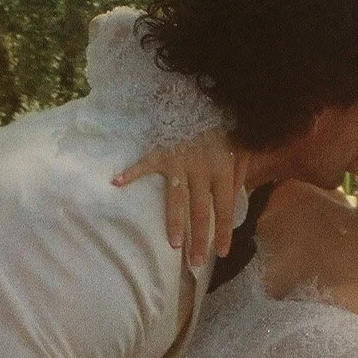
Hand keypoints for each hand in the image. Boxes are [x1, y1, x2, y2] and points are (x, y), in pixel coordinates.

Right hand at [113, 128, 243, 263]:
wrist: (201, 95)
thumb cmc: (222, 123)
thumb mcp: (240, 145)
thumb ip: (239, 171)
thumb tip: (238, 196)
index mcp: (222, 169)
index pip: (225, 208)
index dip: (224, 231)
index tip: (221, 253)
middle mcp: (201, 169)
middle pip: (201, 211)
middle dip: (199, 238)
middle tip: (196, 262)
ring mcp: (180, 161)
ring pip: (177, 198)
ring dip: (174, 222)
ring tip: (173, 244)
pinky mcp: (162, 151)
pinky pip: (145, 164)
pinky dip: (131, 172)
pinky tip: (117, 182)